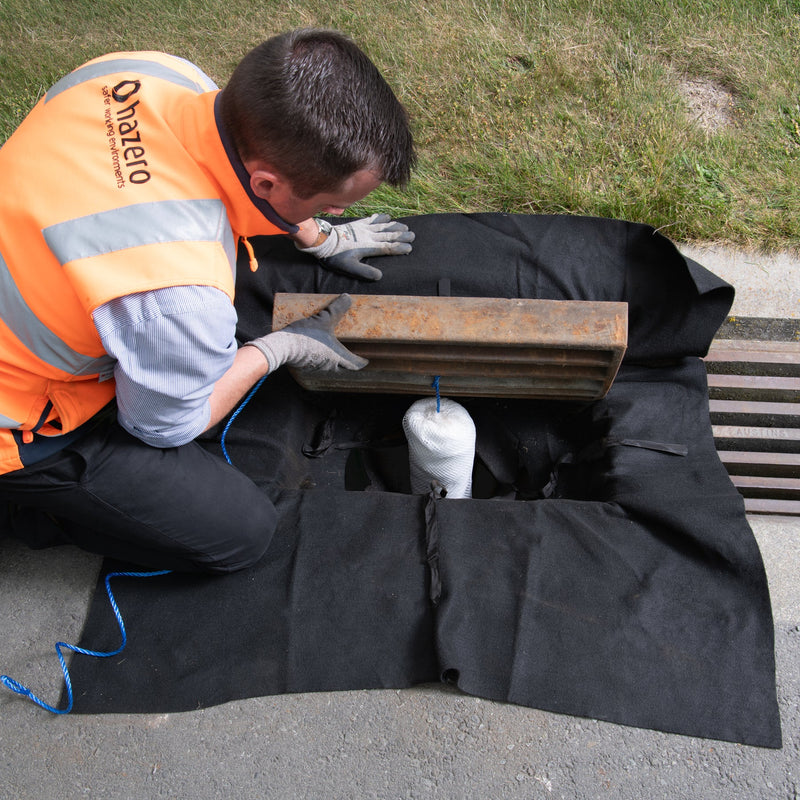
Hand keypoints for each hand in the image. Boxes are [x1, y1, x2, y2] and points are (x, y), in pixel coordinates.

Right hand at [245, 294, 367, 372]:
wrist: (282, 346)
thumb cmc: (305, 335)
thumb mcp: (323, 319)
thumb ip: (337, 309)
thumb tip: (348, 297)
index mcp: (338, 357)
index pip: (356, 365)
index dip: (362, 362)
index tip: (366, 359)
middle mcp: (330, 366)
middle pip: (344, 367)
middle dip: (348, 361)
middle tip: (350, 352)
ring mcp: (317, 368)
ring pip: (330, 366)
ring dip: (334, 360)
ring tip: (334, 350)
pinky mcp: (305, 366)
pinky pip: (318, 365)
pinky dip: (321, 359)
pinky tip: (317, 351)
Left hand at [298, 213, 414, 280]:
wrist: (324, 241)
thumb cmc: (336, 256)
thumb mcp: (350, 267)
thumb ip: (365, 271)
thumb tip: (379, 276)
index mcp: (369, 247)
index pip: (388, 247)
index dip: (399, 247)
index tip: (409, 248)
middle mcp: (369, 236)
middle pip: (389, 235)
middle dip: (402, 235)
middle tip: (413, 235)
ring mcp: (364, 228)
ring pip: (383, 226)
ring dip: (395, 226)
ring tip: (405, 226)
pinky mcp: (358, 224)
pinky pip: (373, 219)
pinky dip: (381, 218)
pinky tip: (387, 216)